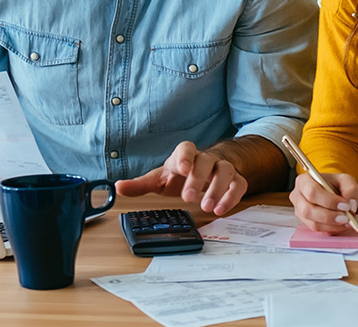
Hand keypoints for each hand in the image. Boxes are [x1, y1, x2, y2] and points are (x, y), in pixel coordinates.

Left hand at [115, 141, 247, 215]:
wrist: (207, 171)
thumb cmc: (180, 175)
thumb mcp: (160, 179)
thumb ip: (141, 185)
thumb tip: (118, 187)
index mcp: (185, 155)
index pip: (186, 148)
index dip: (185, 156)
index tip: (182, 168)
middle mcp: (206, 159)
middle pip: (206, 161)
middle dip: (198, 179)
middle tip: (189, 198)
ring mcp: (222, 168)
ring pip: (226, 171)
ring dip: (217, 189)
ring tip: (208, 207)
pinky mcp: (235, 180)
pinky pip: (239, 184)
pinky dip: (232, 197)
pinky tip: (221, 210)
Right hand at [289, 171, 357, 233]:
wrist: (330, 192)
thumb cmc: (334, 184)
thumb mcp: (345, 180)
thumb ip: (350, 189)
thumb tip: (351, 204)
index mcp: (304, 181)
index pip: (312, 192)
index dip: (329, 201)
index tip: (345, 205)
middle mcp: (298, 196)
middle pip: (308, 210)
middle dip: (329, 216)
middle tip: (346, 218)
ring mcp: (300, 211)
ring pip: (313, 223)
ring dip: (332, 225)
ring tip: (347, 221)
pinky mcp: (306, 223)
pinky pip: (318, 230)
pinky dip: (332, 229)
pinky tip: (342, 224)